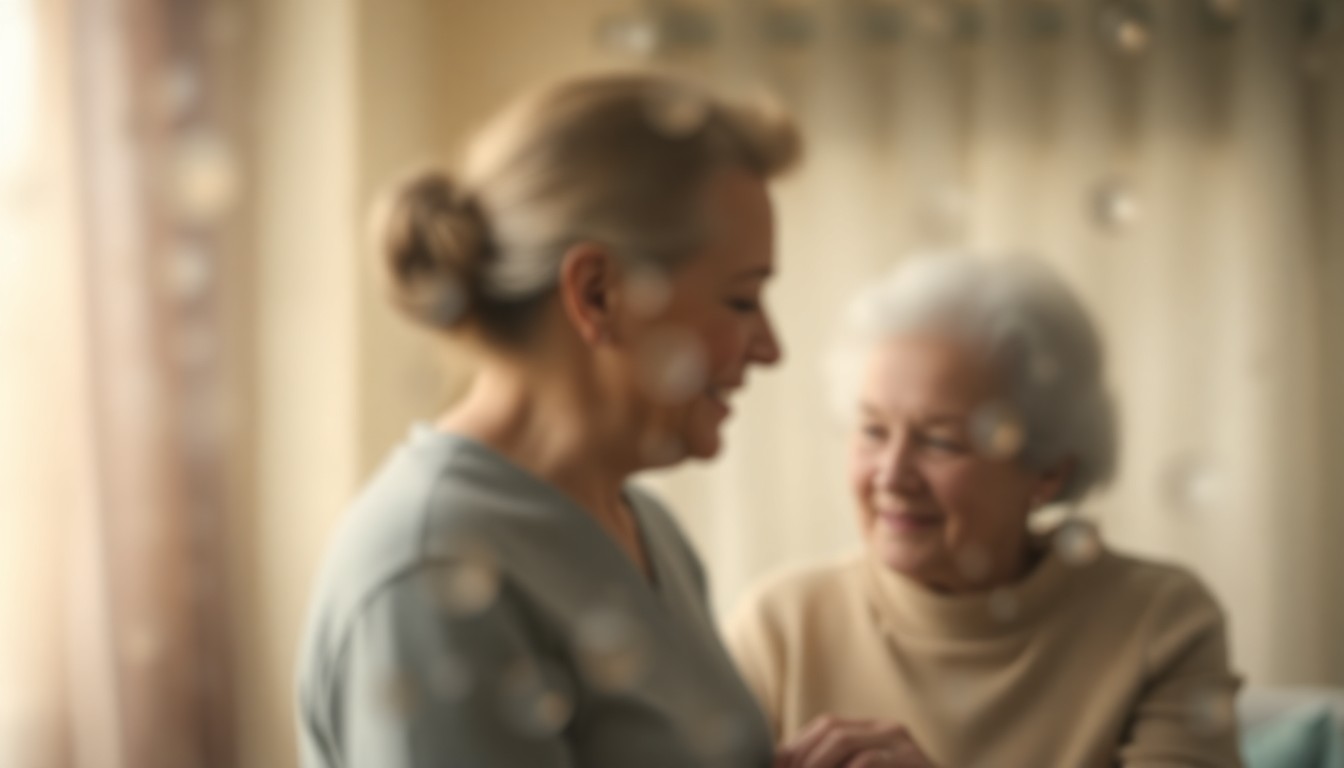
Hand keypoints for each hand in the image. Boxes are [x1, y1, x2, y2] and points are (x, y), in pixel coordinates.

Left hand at [773, 715, 938, 767]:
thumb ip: (837, 767)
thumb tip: (783, 765)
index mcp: (875, 732)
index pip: (826, 726)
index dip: (795, 747)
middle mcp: (890, 731)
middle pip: (832, 728)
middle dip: (799, 756)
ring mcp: (905, 746)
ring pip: (844, 740)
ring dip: (814, 765)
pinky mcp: (914, 764)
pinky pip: (867, 762)